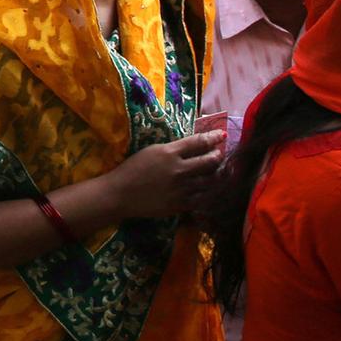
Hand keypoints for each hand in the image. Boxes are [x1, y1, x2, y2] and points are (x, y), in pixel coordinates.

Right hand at [106, 131, 225, 220]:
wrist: (119, 194)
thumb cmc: (131, 169)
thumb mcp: (151, 151)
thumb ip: (173, 149)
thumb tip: (193, 146)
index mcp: (169, 153)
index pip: (199, 142)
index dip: (213, 137)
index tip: (221, 136)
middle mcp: (179, 169)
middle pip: (210, 161)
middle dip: (218, 156)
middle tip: (218, 155)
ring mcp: (181, 188)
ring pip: (209, 181)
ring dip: (215, 175)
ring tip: (215, 173)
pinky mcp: (180, 204)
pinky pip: (202, 198)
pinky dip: (207, 193)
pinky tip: (206, 190)